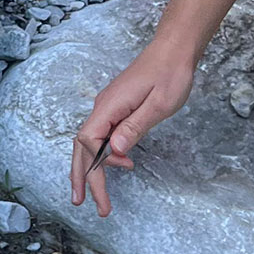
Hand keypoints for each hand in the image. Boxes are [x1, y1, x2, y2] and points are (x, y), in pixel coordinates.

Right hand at [70, 41, 194, 215]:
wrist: (173, 50)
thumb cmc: (170, 74)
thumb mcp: (159, 104)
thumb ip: (134, 128)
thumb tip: (114, 152)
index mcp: (110, 107)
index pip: (89, 141)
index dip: (97, 165)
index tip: (116, 179)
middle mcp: (103, 107)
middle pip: (82, 146)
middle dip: (81, 176)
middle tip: (80, 204)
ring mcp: (108, 108)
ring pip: (88, 142)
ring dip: (88, 168)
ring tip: (90, 194)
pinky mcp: (116, 108)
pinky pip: (101, 135)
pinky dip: (102, 154)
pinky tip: (115, 165)